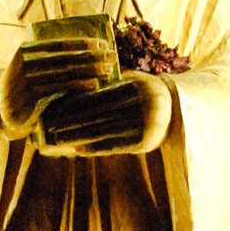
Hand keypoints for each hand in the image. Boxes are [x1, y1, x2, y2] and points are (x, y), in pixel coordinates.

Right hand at [0, 33, 114, 138]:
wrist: (2, 112)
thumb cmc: (24, 90)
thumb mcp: (32, 70)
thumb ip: (49, 60)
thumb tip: (84, 52)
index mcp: (28, 49)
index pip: (61, 43)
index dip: (84, 43)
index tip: (104, 43)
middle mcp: (26, 60)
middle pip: (67, 56)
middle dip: (92, 55)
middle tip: (112, 56)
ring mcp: (28, 77)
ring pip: (66, 71)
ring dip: (90, 69)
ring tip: (108, 69)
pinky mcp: (31, 95)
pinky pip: (61, 88)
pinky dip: (80, 85)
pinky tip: (94, 85)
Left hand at [36, 72, 173, 156]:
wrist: (177, 111)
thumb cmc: (146, 92)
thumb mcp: (132, 80)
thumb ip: (110, 82)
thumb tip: (76, 81)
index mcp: (138, 87)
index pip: (101, 97)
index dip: (77, 103)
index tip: (58, 108)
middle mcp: (143, 107)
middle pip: (100, 115)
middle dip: (73, 121)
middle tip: (52, 127)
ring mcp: (146, 126)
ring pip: (105, 132)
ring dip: (80, 137)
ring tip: (60, 140)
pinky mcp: (146, 143)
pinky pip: (115, 147)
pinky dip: (95, 148)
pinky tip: (79, 150)